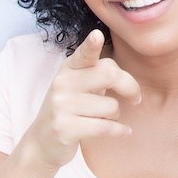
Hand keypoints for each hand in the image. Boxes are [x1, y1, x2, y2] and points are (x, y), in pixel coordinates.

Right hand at [24, 29, 140, 169]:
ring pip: (111, 106)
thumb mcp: (78, 86)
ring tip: (104, 118)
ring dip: (115, 115)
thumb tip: (125, 79)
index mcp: (69, 68)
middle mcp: (62, 83)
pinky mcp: (64, 128)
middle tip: (136, 98)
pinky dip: (120, 131)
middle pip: (110, 75)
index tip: (97, 35)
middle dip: (130, 87)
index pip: (83, 54)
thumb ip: (97, 75)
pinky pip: (105, 127)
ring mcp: (61, 106)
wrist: (42, 142)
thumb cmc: (70, 109)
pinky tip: (124, 131)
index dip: (91, 45)